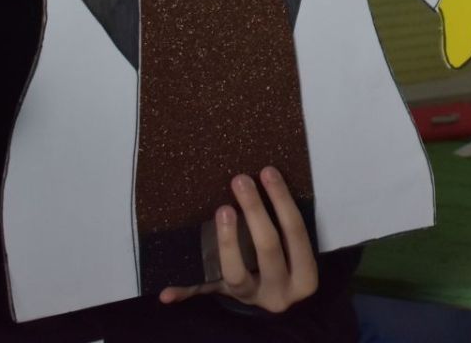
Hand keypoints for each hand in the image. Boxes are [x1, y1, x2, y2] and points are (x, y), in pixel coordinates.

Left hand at [158, 168, 318, 311]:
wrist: (278, 298)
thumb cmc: (291, 262)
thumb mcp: (298, 252)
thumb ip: (287, 225)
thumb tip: (270, 175)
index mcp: (303, 277)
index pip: (296, 233)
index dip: (282, 201)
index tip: (268, 171)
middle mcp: (279, 292)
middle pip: (268, 248)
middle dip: (255, 211)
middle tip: (240, 180)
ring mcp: (250, 297)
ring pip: (236, 273)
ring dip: (227, 241)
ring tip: (222, 210)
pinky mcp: (226, 299)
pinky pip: (205, 293)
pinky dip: (185, 291)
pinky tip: (166, 292)